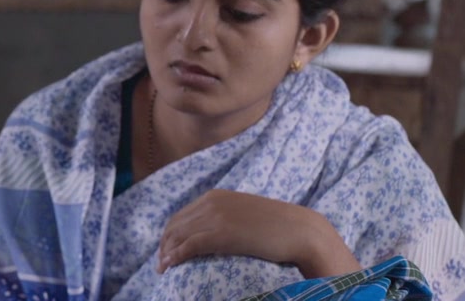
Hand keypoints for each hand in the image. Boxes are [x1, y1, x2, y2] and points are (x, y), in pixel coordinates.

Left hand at [157, 189, 360, 277]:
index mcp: (216, 196)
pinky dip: (176, 255)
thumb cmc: (278, 228)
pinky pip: (190, 244)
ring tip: (163, 269)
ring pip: (179, 235)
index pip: (181, 215)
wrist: (302, 231)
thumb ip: (226, 218)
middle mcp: (212, 202)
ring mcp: (216, 216)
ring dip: (167, 252)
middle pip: (175, 225)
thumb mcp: (245, 216)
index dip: (170, 234)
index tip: (167, 250)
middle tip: (162, 263)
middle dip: (165, 244)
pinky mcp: (222, 233)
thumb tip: (213, 235)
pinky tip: (171, 266)